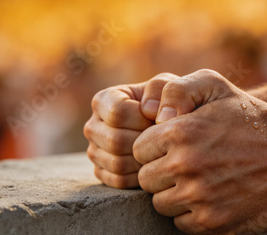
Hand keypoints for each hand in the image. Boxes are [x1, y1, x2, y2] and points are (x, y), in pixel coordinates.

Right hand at [84, 73, 178, 187]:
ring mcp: (94, 151)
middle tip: (162, 138)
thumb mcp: (170, 86)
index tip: (157, 119)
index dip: (143, 119)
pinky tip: (153, 163)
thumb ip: (162, 88)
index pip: (117, 113)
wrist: (172, 128)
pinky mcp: (102, 173)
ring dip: (144, 159)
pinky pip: (119, 180)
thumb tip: (149, 111)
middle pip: (115, 141)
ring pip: (116, 163)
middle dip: (145, 141)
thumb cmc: (170, 103)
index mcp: (103, 100)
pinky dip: (141, 175)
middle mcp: (93, 126)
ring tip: (159, 149)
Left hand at [133, 69, 266, 233]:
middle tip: (188, 164)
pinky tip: (212, 197)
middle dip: (162, 171)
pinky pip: (181, 223)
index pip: (138, 150)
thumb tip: (151, 116)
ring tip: (201, 180)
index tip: (174, 146)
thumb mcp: (217, 86)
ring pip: (160, 202)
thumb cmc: (253, 120)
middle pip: (145, 179)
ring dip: (175, 194)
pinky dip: (192, 213)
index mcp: (180, 131)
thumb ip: (175, 90)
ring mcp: (199, 197)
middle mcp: (185, 165)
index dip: (155, 148)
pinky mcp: (213, 223)